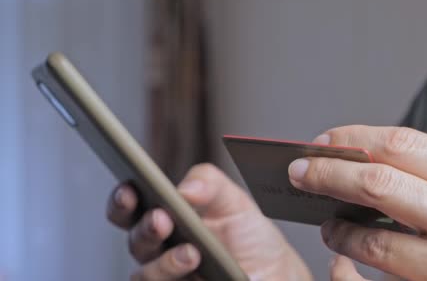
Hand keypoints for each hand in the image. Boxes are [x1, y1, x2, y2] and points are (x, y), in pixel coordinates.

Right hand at [107, 164, 311, 280]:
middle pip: (136, 240)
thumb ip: (210, 183)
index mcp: (166, 217)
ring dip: (166, 262)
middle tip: (161, 219)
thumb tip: (185, 188)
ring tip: (192, 252)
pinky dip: (177, 279)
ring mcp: (169, 276)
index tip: (130, 189)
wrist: (274, 271)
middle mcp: (160, 249)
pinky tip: (198, 273)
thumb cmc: (248, 235)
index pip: (130, 208)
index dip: (123, 199)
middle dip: (145, 228)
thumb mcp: (234, 200)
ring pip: (146, 275)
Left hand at [289, 126, 426, 279]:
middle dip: (328, 173)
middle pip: (378, 182)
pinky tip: (345, 249)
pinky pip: (383, 274)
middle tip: (299, 171)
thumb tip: (362, 159)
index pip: (402, 141)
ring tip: (324, 219)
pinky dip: (354, 258)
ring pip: (373, 240)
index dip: (353, 137)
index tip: (322, 139)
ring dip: (336, 228)